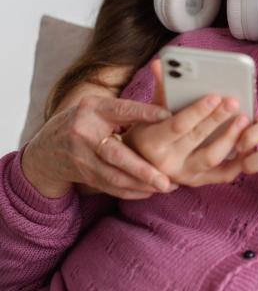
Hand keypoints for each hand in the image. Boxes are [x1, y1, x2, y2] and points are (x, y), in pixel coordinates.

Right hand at [22, 95, 174, 198]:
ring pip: (114, 176)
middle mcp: (85, 133)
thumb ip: (128, 110)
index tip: (168, 117)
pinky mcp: (83, 175)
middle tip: (167, 179)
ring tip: (166, 187)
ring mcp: (81, 157)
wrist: (46, 148)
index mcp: (94, 109)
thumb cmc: (85, 121)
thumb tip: (166, 114)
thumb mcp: (101, 107)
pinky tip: (149, 192)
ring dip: (141, 184)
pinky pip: (109, 186)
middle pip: (117, 154)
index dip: (145, 113)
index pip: (123, 110)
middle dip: (144, 169)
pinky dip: (130, 191)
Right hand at [124, 60, 249, 186]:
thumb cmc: (149, 130)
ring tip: (244, 119)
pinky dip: (239, 161)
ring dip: (230, 138)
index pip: (178, 125)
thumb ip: (161, 89)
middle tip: (235, 101)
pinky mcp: (199, 182)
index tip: (215, 96)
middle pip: (198, 139)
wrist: (141, 166)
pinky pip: (223, 175)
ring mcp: (184, 175)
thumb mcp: (150, 112)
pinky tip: (250, 144)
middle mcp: (168, 163)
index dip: (198, 111)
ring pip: (212, 158)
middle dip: (218, 119)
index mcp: (153, 142)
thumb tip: (159, 64)